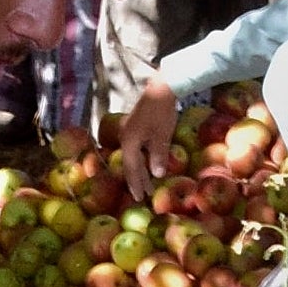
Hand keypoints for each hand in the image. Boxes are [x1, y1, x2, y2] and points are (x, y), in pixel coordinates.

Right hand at [116, 81, 181, 196]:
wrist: (162, 88)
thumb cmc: (161, 112)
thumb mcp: (162, 136)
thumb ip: (158, 156)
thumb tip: (157, 175)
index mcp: (129, 142)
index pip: (131, 168)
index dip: (136, 184)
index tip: (139, 198)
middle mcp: (126, 137)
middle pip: (130, 164)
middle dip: (137, 180)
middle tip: (142, 197)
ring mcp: (129, 131)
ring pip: (133, 156)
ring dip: (140, 170)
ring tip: (147, 184)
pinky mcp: (136, 126)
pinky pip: (137, 148)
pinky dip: (142, 159)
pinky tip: (148, 164)